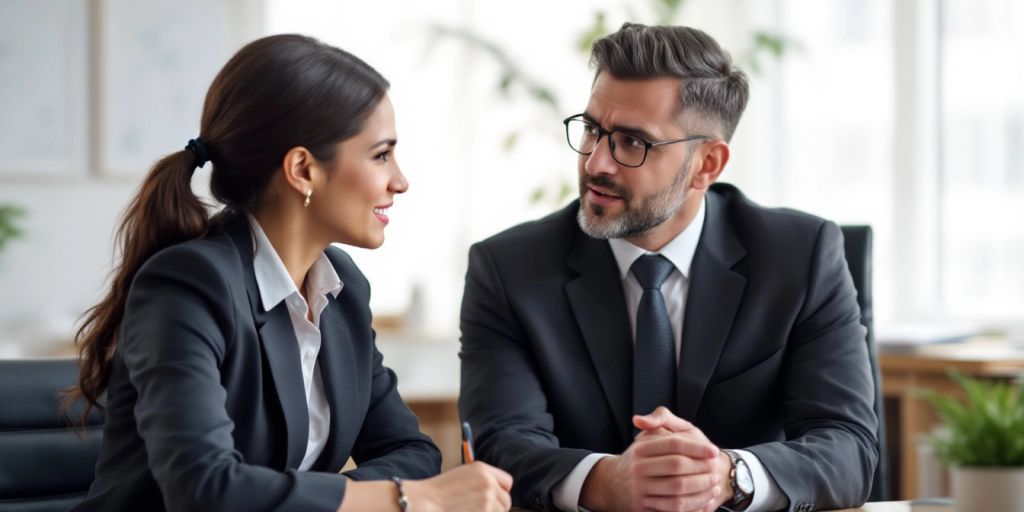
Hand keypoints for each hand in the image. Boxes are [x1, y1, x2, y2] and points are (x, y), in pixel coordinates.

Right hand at [403, 461, 511, 511]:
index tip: (494, 498)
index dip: (501, 492)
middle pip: (506, 501)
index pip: (507, 482)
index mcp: (482, 469)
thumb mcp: (462, 476)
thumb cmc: (438, 492)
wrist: (425, 503)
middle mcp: (488, 483)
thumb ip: (482, 480)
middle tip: (480, 510)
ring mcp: (488, 500)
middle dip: (497, 508)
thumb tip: (497, 493)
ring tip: (470, 511)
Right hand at [581, 407, 730, 511]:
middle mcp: (638, 468)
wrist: (616, 484)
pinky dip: (693, 504)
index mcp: (641, 448)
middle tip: (715, 468)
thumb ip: (656, 419)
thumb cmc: (642, 458)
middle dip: (701, 467)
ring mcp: (639, 490)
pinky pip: (674, 508)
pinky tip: (705, 498)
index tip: (714, 451)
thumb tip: (639, 419)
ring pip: (678, 489)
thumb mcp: (649, 436)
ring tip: (714, 483)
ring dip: (701, 487)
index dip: (697, 447)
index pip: (673, 444)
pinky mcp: (643, 508)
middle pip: (677, 466)